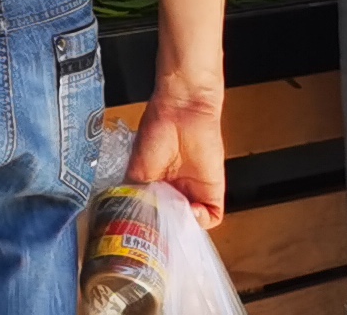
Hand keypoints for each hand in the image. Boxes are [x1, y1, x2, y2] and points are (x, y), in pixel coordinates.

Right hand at [125, 90, 225, 223]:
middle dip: (167, 231)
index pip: (153, 217)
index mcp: (154, 189)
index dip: (150, 227)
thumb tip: (134, 220)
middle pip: (173, 224)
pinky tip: (191, 210)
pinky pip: (212, 217)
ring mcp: (194, 194)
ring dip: (184, 226)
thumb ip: (136, 197)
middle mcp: (174, 194)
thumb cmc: (156, 133)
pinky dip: (202, 220)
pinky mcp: (213, 192)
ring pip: (192, 224)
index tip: (144, 233)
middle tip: (159, 231)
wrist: (181, 114)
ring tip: (174, 217)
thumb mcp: (136, 171)